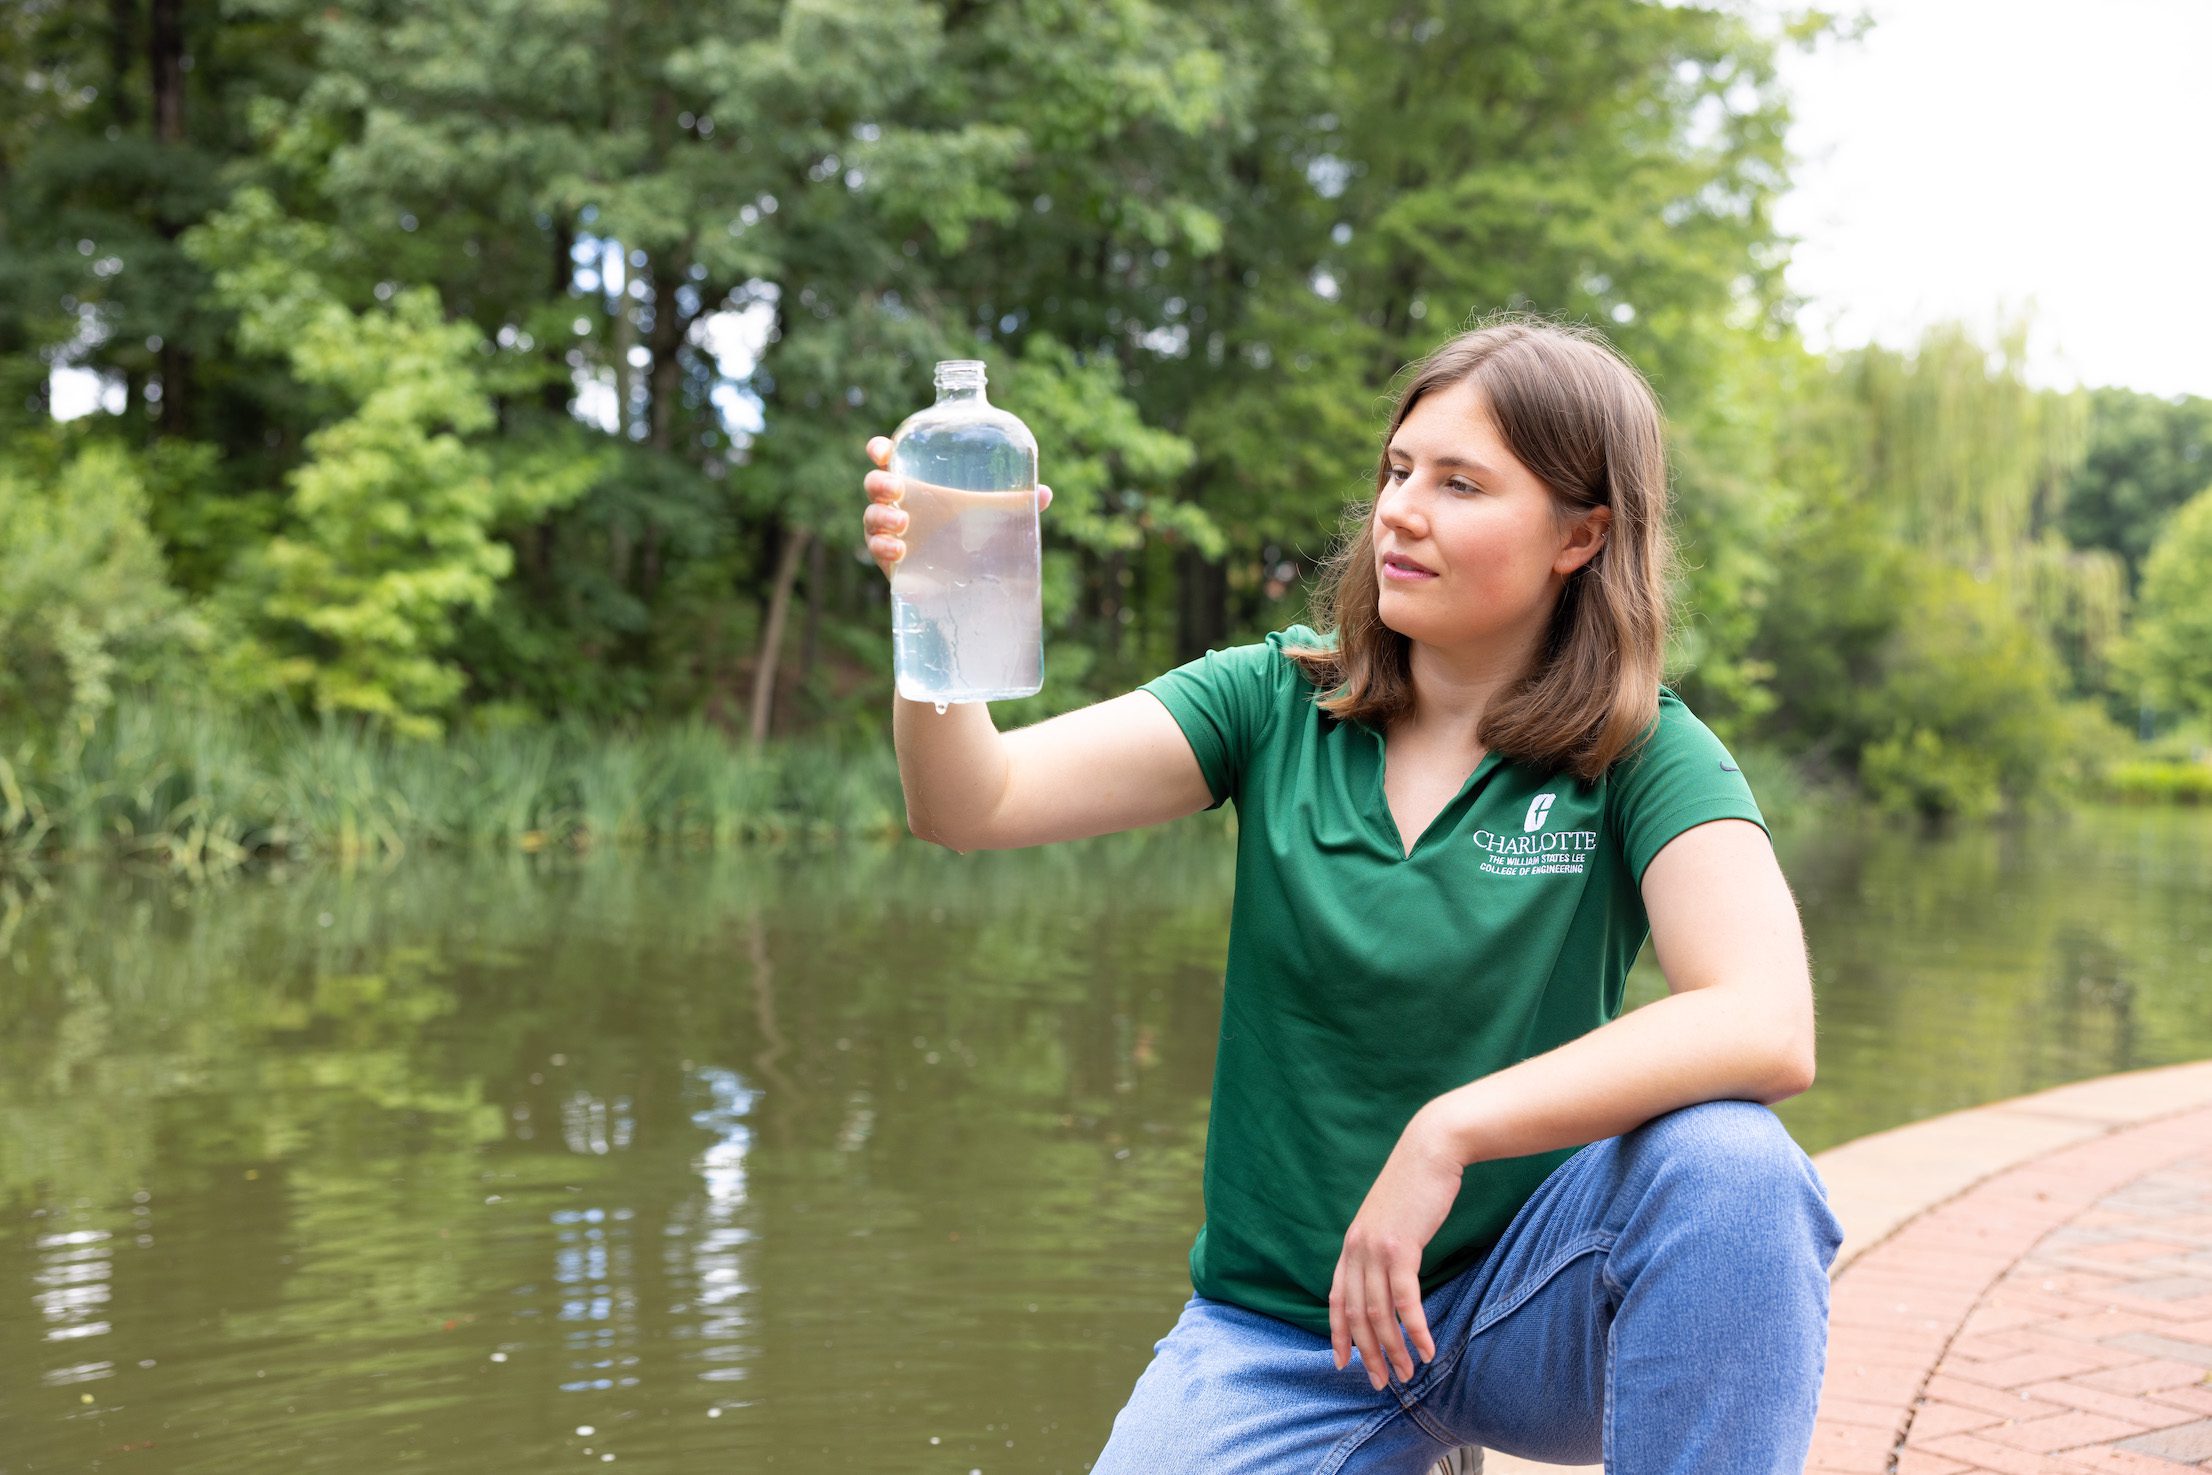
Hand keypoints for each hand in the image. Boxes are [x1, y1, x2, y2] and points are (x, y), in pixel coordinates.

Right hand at [860, 435, 1054, 580]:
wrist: (964, 586)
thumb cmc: (972, 538)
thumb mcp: (993, 519)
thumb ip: (1014, 505)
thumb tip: (1044, 494)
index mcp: (918, 484)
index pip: (890, 459)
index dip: (880, 449)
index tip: (882, 450)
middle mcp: (900, 505)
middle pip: (875, 485)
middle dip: (880, 483)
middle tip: (899, 489)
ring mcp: (891, 533)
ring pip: (871, 516)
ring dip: (882, 516)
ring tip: (903, 523)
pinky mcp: (890, 561)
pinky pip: (875, 549)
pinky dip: (882, 547)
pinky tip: (899, 550)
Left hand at [1329, 1109, 1464, 1389]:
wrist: (1430, 1149)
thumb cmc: (1415, 1184)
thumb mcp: (1389, 1218)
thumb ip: (1381, 1245)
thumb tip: (1387, 1271)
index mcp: (1350, 1244)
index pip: (1335, 1298)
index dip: (1337, 1334)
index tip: (1341, 1363)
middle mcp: (1356, 1249)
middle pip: (1355, 1314)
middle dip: (1367, 1353)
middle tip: (1380, 1383)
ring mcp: (1376, 1249)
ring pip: (1379, 1313)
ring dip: (1393, 1349)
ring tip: (1406, 1375)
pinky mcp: (1402, 1248)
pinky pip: (1405, 1300)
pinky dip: (1415, 1329)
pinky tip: (1427, 1350)